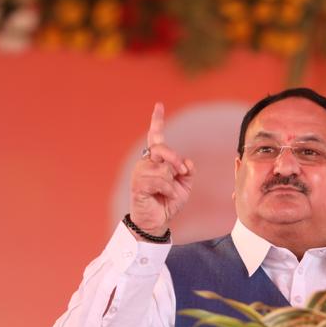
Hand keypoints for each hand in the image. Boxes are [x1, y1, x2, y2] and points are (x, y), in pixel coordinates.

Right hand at [129, 103, 193, 236]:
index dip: (157, 121)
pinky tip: (162, 196)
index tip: (159, 105)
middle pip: (161, 148)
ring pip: (163, 168)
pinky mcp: (137, 184)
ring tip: (167, 193)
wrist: (158, 220)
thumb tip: (186, 161)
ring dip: (172, 182)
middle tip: (182, 172)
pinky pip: (160, 181)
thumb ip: (188, 170)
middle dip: (175, 158)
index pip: (155, 137)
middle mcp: (146, 162)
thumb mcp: (185, 185)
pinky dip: (168, 190)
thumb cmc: (168, 201)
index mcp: (156, 160)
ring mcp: (140, 173)